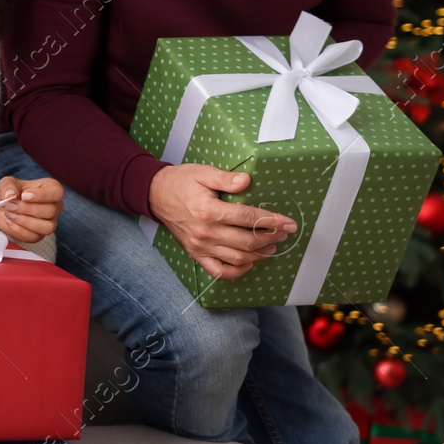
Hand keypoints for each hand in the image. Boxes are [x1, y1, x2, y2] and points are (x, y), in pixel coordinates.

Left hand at [0, 176, 62, 243]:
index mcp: (51, 188)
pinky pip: (34, 237)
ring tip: (9, 214)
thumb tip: (10, 194)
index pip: (57, 192)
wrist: (3, 208)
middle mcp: (55, 206)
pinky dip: (19, 230)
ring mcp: (50, 222)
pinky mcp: (40, 235)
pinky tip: (9, 221)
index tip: (24, 195)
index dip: (42, 195)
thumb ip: (8, 186)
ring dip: (25, 221)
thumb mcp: (6, 183)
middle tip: (10, 205)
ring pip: (47, 227)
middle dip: (27, 209)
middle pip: (51, 211)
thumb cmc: (11, 192)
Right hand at [148, 163, 294, 279]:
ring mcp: (200, 246)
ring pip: (238, 258)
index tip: (288, 223)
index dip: (272, 221)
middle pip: (247, 242)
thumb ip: (226, 178)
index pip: (248, 219)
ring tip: (272, 246)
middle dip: (271, 238)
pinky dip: (238, 271)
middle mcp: (205, 232)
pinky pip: (219, 271)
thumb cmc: (181, 182)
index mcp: (208, 210)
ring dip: (260, 254)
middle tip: (283, 233)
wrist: (155, 194)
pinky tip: (249, 262)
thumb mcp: (203, 172)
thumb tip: (247, 181)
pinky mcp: (196, 253)